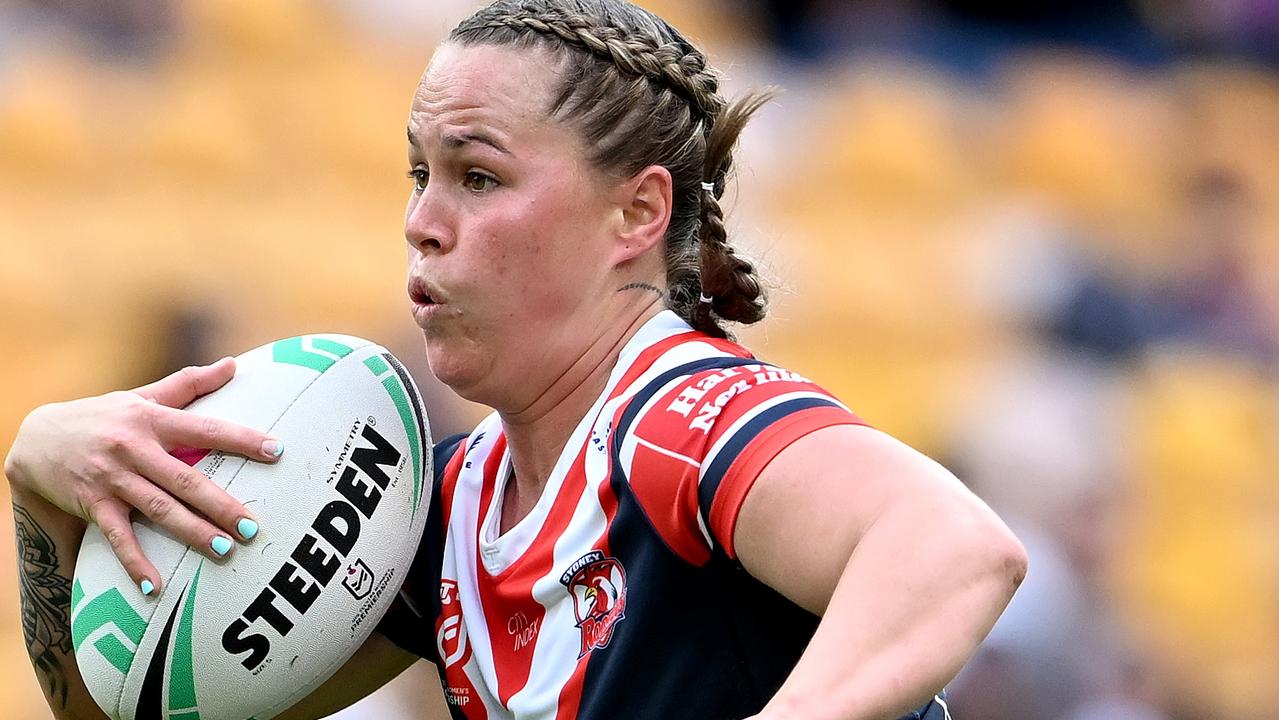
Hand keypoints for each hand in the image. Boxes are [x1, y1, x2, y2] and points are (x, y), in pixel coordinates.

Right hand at [4, 358, 282, 592]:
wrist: (35, 439)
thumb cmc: (102, 417)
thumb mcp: (141, 396)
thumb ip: (188, 384)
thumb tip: (234, 364)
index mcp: (152, 420)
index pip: (205, 429)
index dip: (242, 439)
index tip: (277, 451)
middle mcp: (134, 449)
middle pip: (185, 479)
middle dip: (220, 504)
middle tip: (253, 527)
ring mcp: (112, 479)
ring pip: (158, 509)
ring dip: (191, 532)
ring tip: (224, 550)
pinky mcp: (93, 505)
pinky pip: (117, 538)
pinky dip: (135, 564)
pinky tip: (155, 587)